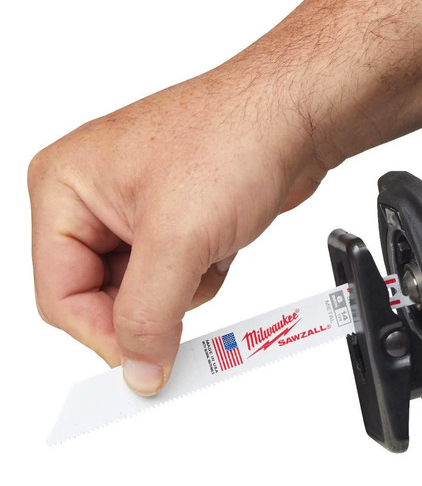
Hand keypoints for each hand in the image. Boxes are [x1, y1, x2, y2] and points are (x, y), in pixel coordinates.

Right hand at [28, 60, 331, 393]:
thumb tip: (137, 371)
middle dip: (153, 303)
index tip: (146, 366)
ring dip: (184, 287)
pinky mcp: (176, 218)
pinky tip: (223, 242)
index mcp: (62, 187)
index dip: (104, 335)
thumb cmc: (233, 139)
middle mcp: (90, 196)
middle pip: (100, 297)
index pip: (59, 296)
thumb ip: (149, 315)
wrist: (297, 115)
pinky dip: (204, 272)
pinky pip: (177, 276)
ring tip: (209, 247)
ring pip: (144, 292)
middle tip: (191, 296)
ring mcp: (135, 208)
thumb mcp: (179, 239)